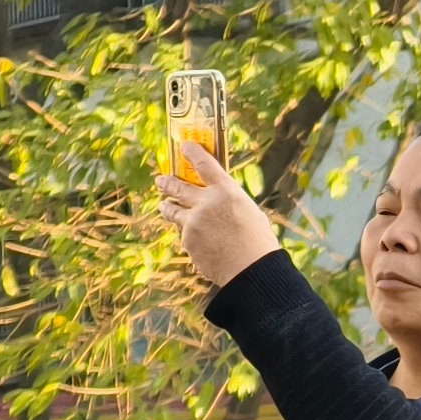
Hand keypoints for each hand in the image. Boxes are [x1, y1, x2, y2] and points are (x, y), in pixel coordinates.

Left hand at [155, 142, 279, 292]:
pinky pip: (184, 234)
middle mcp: (206, 202)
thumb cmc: (259, 245)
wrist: (253, 273)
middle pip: (176, 185)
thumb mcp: (250, 214)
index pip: (203, 163)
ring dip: (169, 208)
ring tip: (167, 208)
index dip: (191, 152)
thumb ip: (229, 203)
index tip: (184, 146)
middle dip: (167, 182)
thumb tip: (214, 201)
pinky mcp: (187, 241)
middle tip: (161, 180)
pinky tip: (203, 244)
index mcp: (226, 192)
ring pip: (171, 210)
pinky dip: (190, 237)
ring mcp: (193, 222)